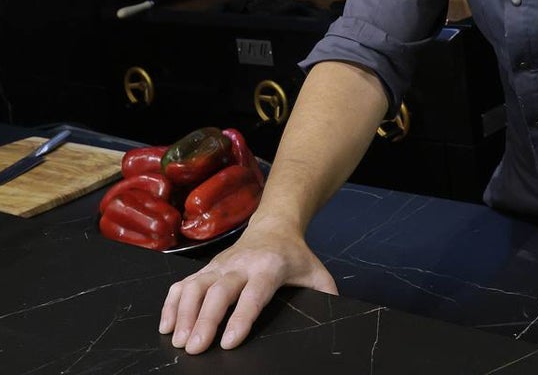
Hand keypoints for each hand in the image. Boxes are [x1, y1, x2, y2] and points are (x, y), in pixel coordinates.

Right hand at [159, 220, 337, 353]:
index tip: (229, 341)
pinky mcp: (206, 267)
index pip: (254, 294)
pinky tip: (166, 326)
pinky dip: (171, 304)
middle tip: (194, 348)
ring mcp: (220, 264)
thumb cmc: (295, 256)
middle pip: (218, 291)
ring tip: (177, 341)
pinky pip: (182, 284)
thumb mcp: (315, 273)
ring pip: (195, 286)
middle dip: (205, 320)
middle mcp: (241, 264)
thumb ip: (326, 294)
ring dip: (183, 313)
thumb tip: (335, 315)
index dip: (241, 317)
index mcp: (269, 267)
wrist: (274, 225)